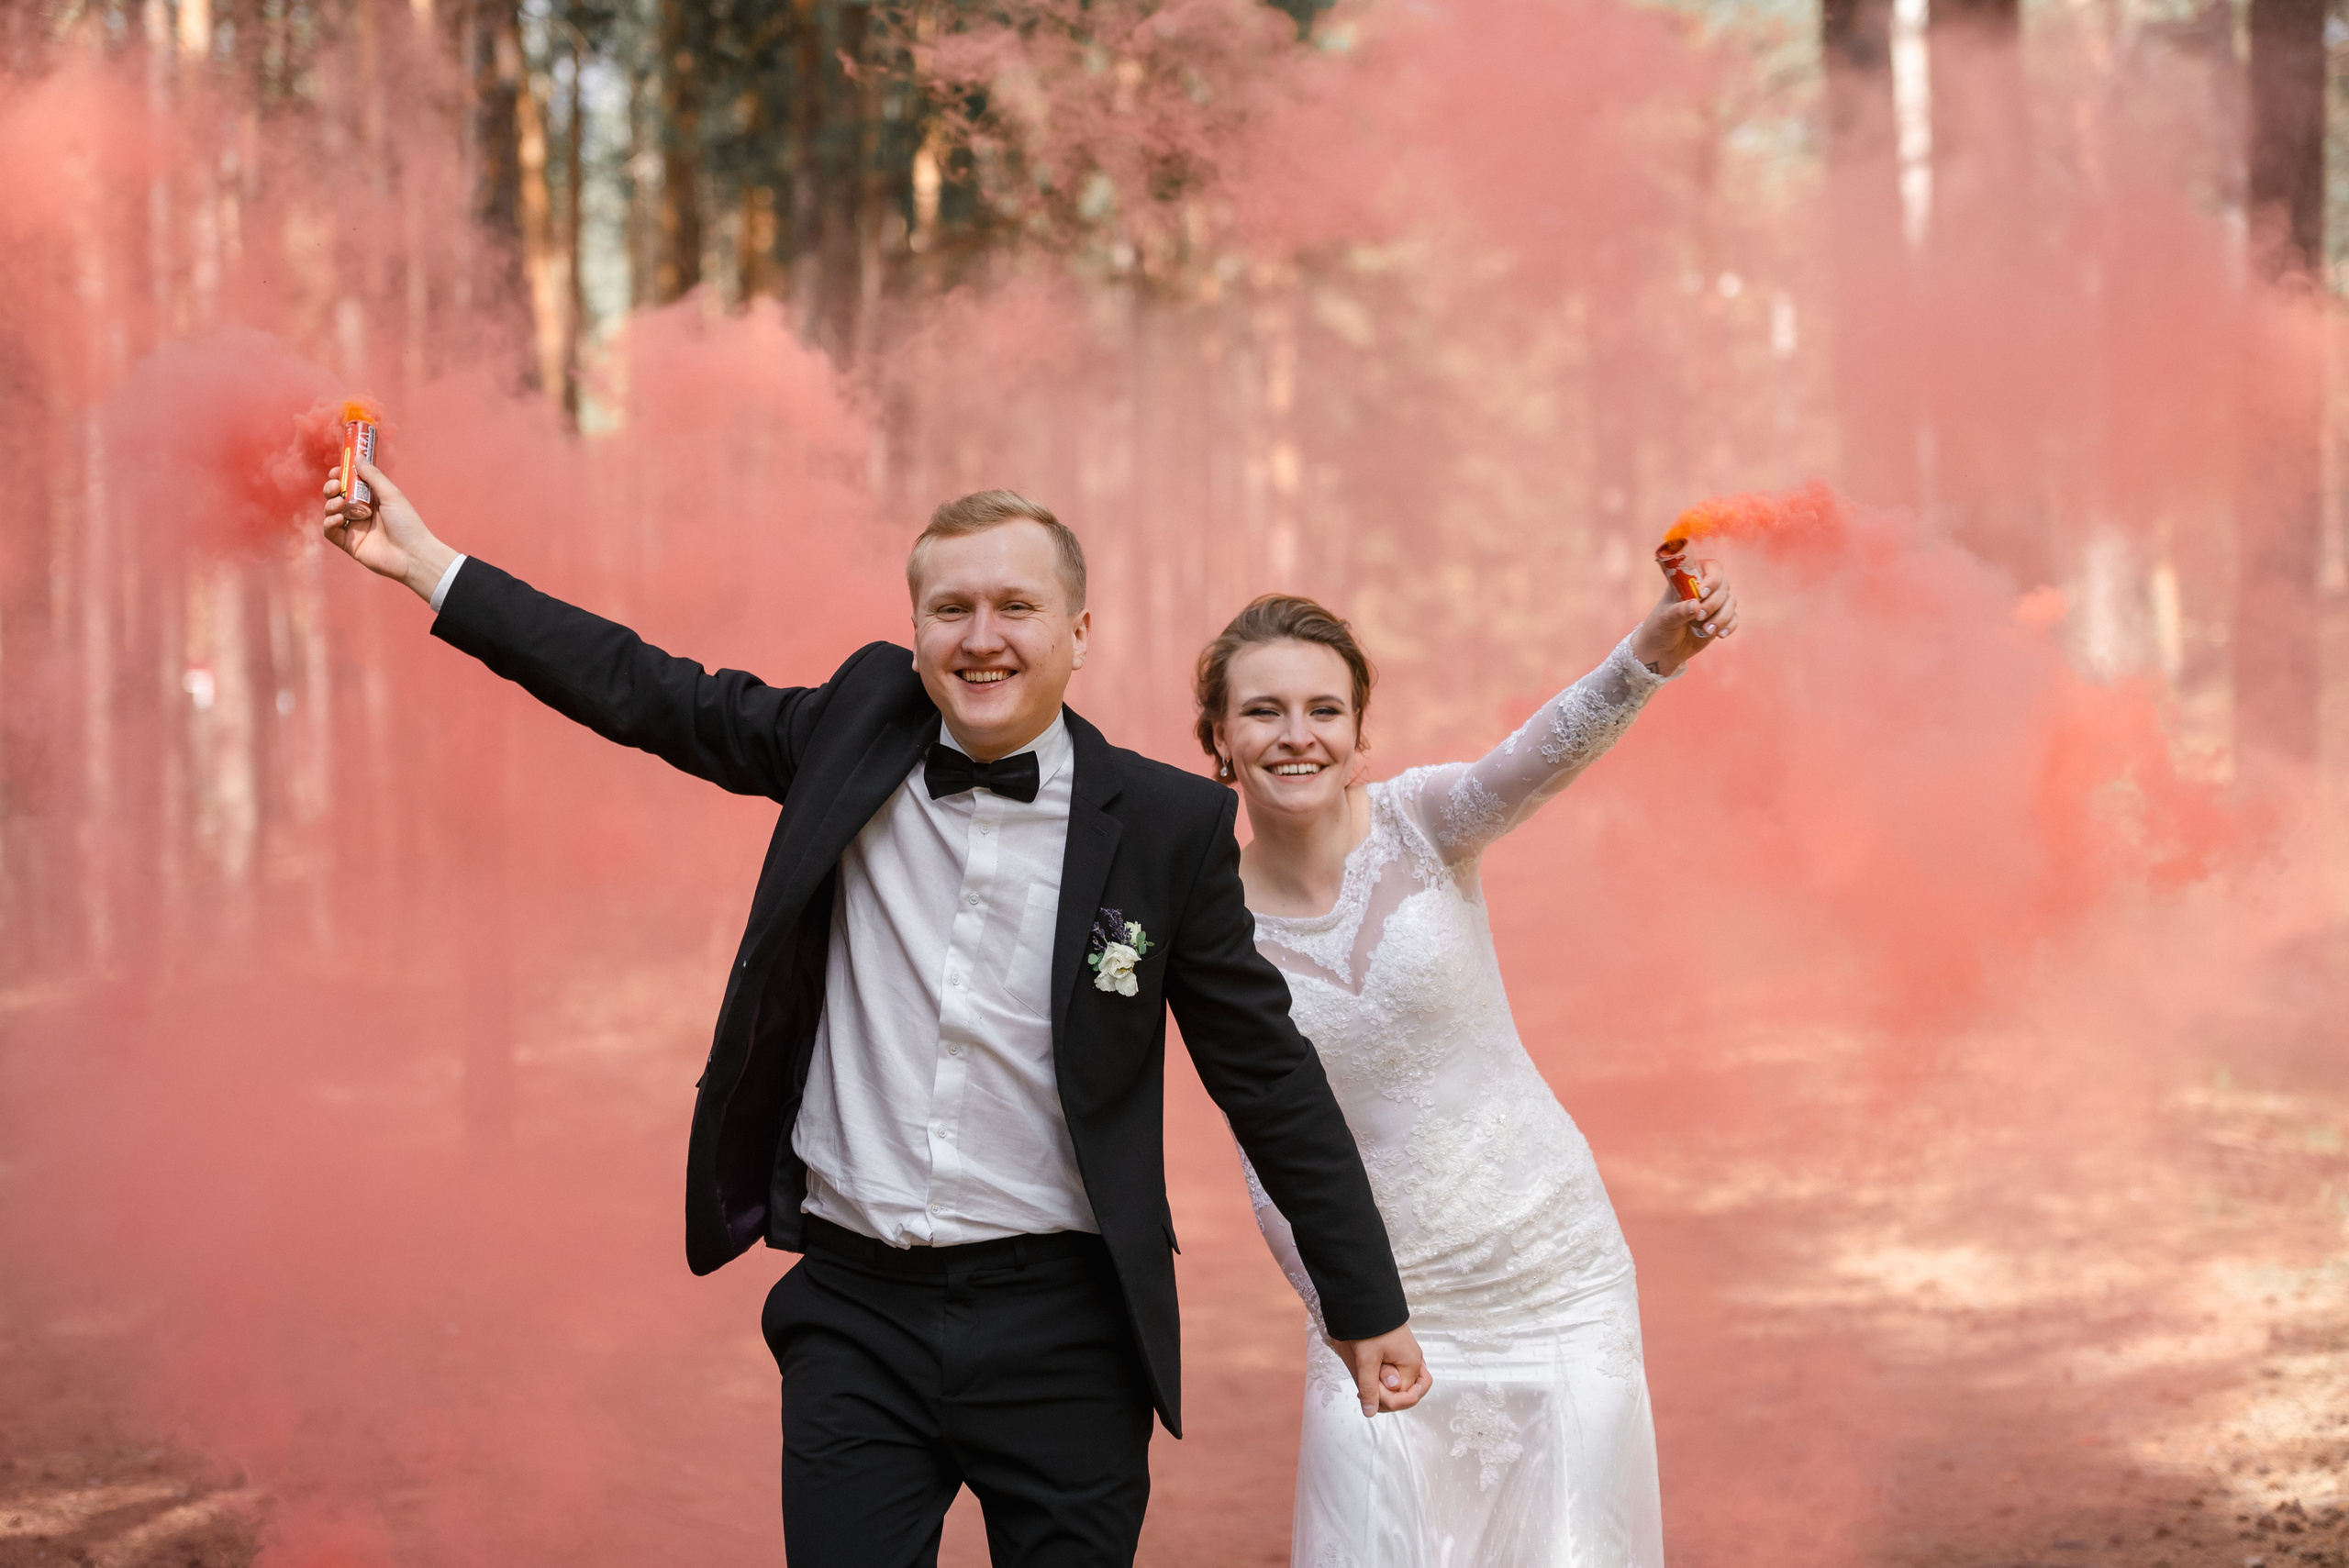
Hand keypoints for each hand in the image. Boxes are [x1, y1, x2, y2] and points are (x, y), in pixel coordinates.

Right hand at [323, 458, 457, 604]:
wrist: (413, 554)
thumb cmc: (407, 523)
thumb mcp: (390, 494)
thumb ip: (373, 476)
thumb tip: (357, 456)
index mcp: (372, 500)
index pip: (350, 485)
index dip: (341, 476)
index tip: (337, 470)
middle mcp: (361, 513)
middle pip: (337, 496)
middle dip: (331, 488)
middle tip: (336, 486)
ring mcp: (354, 529)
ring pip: (331, 512)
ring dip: (330, 504)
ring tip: (340, 503)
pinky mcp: (349, 544)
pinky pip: (330, 532)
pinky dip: (329, 523)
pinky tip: (338, 518)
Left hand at [1326, 1325, 1432, 1416]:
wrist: (1368, 1299)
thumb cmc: (1370, 1326)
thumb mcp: (1366, 1358)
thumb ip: (1369, 1386)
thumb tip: (1370, 1411)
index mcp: (1412, 1365)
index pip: (1404, 1398)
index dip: (1385, 1400)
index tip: (1366, 1391)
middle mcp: (1415, 1362)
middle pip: (1407, 1394)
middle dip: (1387, 1398)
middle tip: (1364, 1390)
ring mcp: (1409, 1357)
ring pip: (1402, 1386)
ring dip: (1385, 1390)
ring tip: (1365, 1383)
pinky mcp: (1400, 1353)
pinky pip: (1399, 1374)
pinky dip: (1385, 1380)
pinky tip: (1371, 1378)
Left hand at [1631, 557, 1736, 675]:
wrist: (1662, 650)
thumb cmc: (1659, 628)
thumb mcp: (1665, 619)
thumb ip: (1679, 612)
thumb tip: (1695, 605)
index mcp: (1689, 581)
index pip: (1710, 567)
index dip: (1711, 577)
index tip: (1702, 593)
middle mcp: (1703, 590)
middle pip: (1723, 585)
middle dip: (1714, 602)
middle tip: (1699, 617)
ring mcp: (1713, 604)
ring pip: (1731, 601)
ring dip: (1722, 616)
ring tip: (1707, 630)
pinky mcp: (1720, 620)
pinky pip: (1733, 618)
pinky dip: (1729, 625)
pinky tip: (1719, 634)